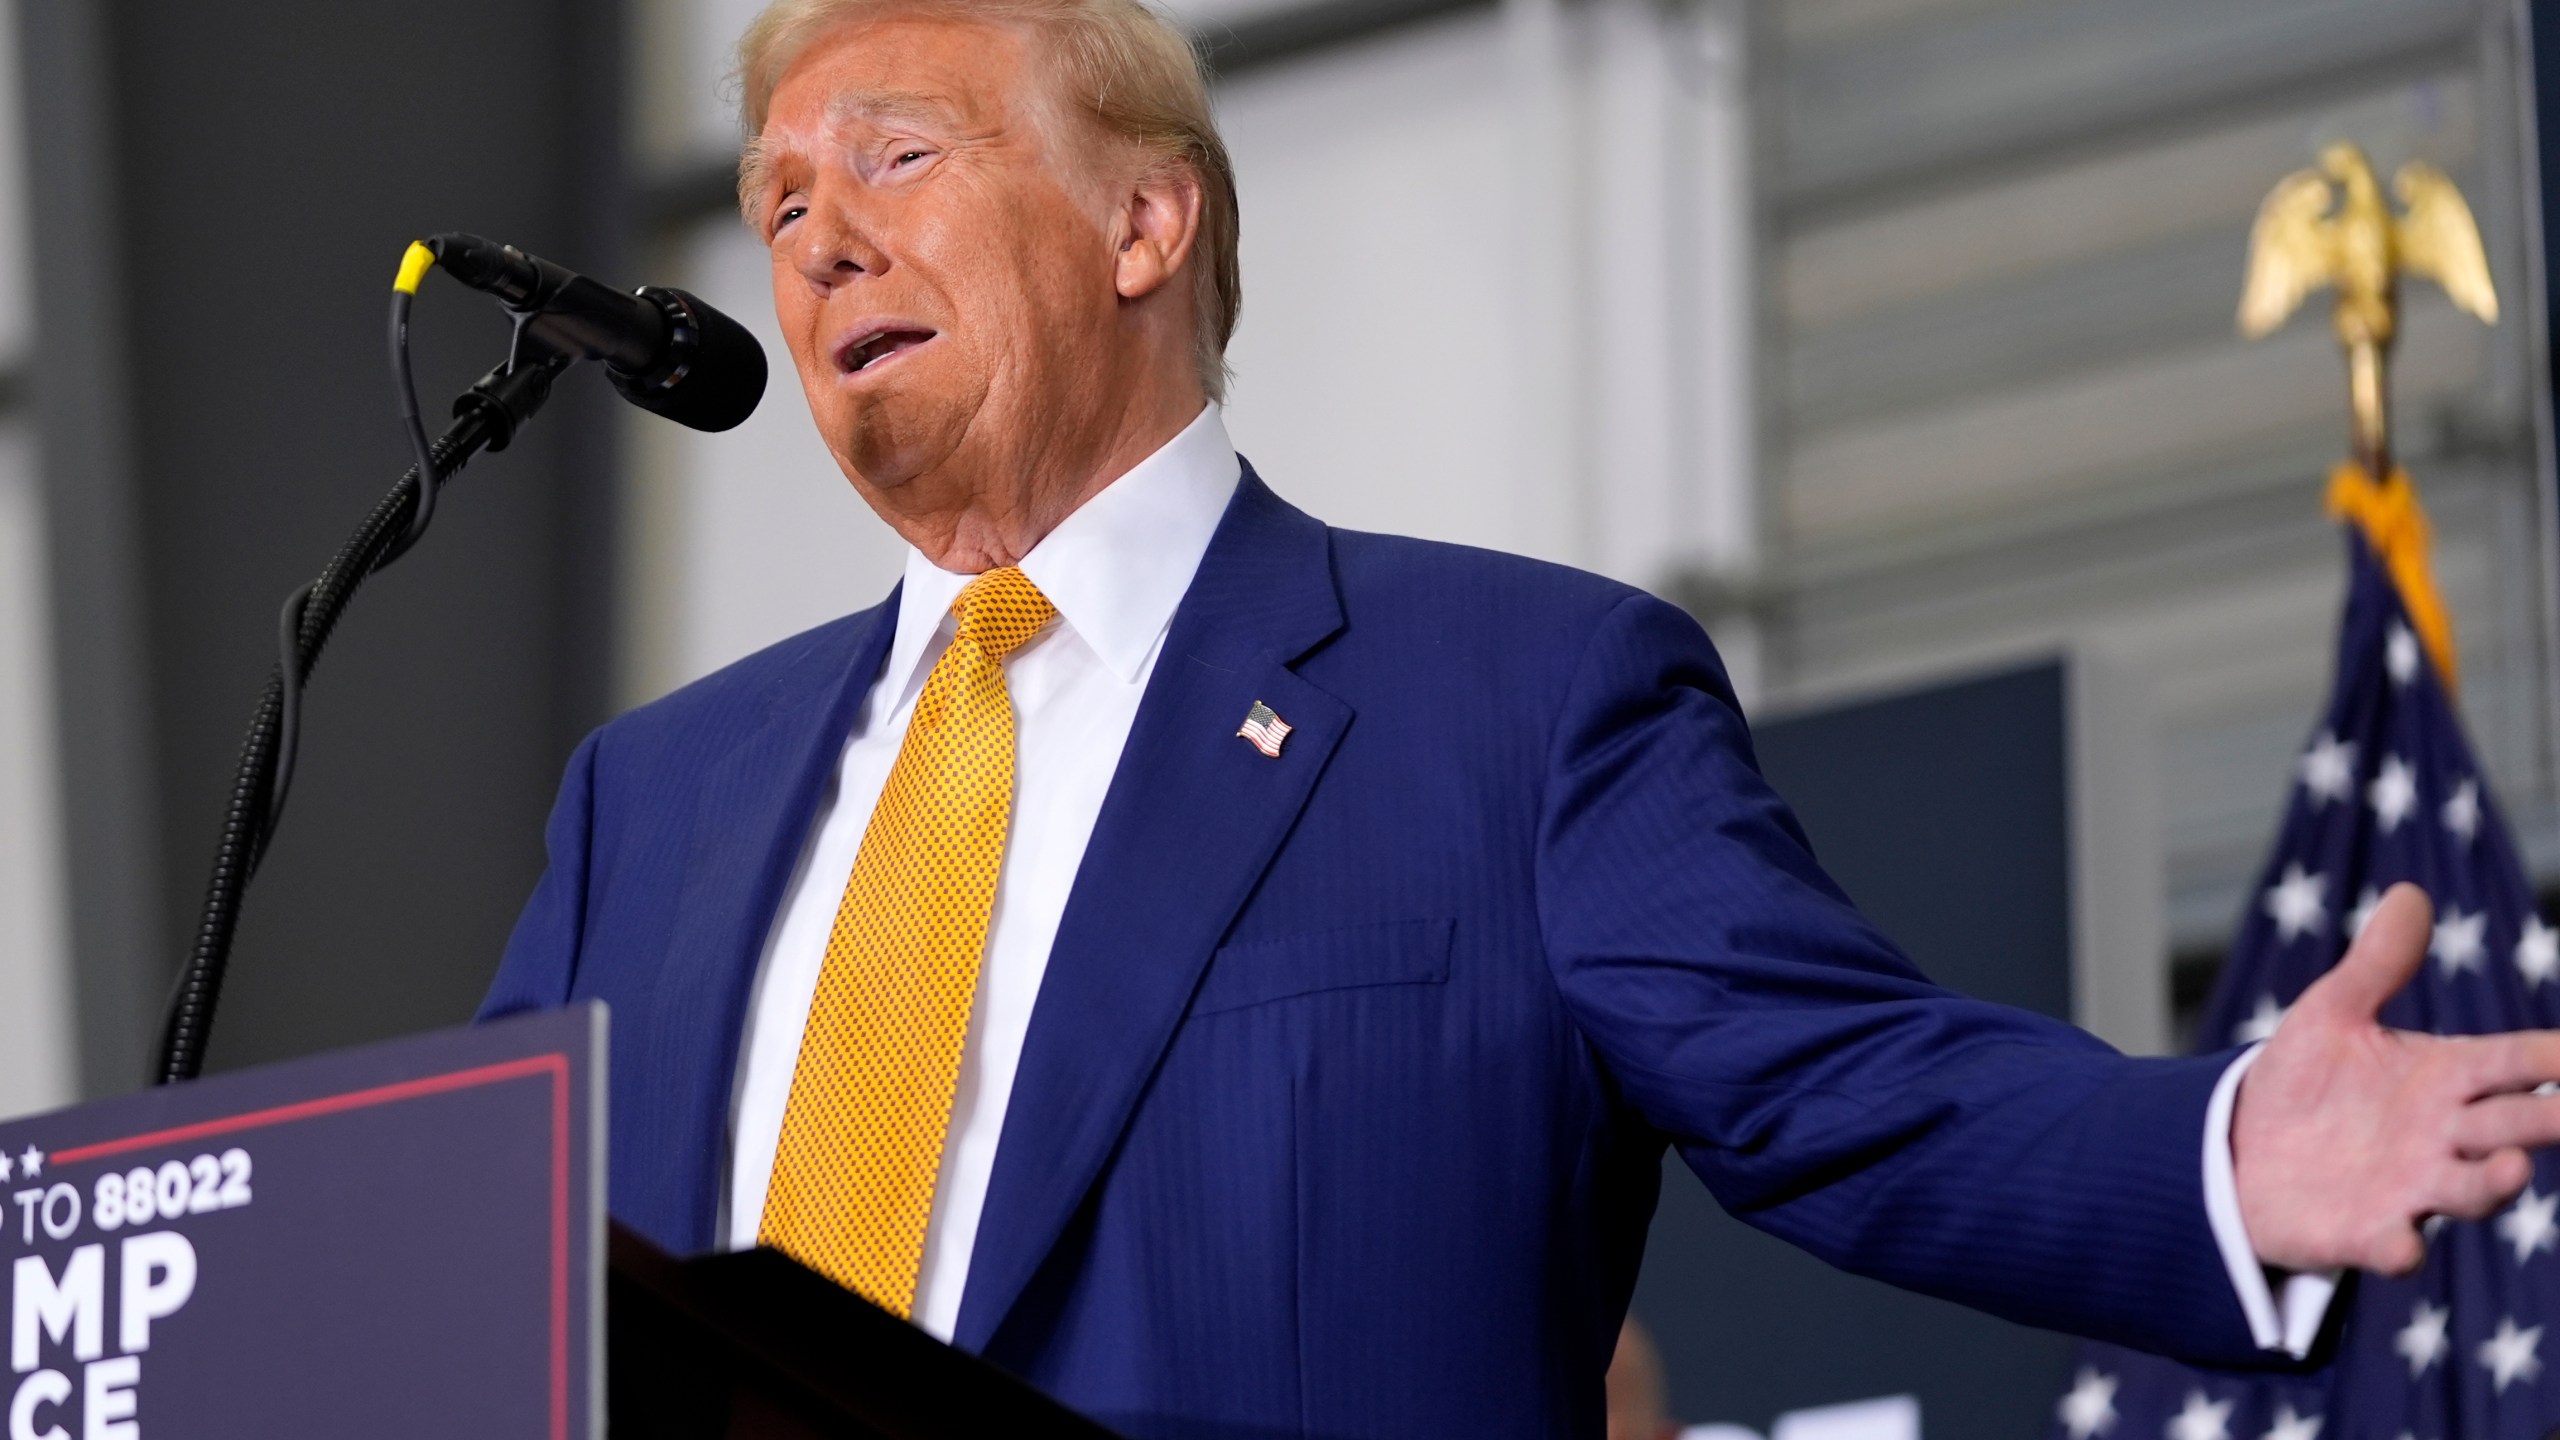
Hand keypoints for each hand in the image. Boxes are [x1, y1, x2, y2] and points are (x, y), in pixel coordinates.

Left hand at [2234, 882, 2559, 1273]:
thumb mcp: (2332, 1014)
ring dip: (2493, 1185)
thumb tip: (2409, 893)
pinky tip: (2400, 1246)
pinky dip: (2399, 1248)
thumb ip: (2376, 964)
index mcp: (2445, 1079)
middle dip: (2547, 1122)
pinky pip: (2391, 1245)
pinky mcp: (2363, 1232)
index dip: (2555, 1060)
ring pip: (2470, 1191)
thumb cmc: (2302, 1082)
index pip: (2516, 1064)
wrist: (2238, 1149)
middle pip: (2512, 1127)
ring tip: (2508, 1169)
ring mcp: (2410, 1189)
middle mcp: (2443, 1137)